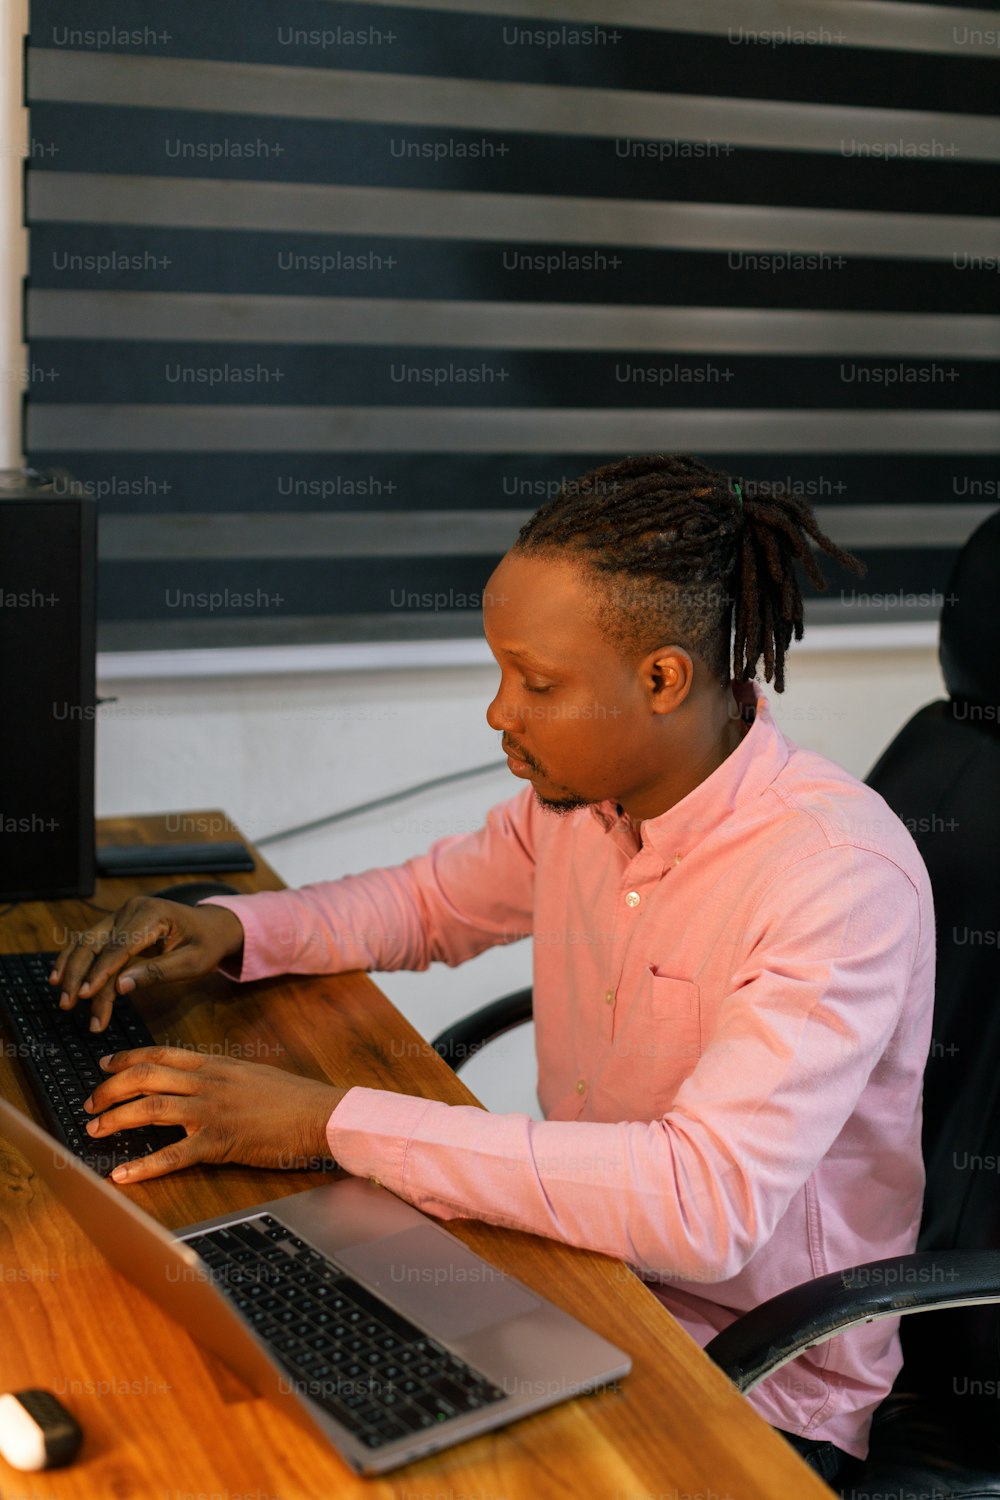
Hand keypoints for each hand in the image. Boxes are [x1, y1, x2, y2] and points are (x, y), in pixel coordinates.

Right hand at [49, 897, 246, 1032]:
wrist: (212, 927)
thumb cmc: (206, 945)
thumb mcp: (192, 963)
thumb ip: (157, 973)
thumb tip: (120, 987)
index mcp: (153, 914)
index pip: (119, 946)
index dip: (101, 972)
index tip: (86, 995)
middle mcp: (132, 909)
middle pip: (96, 942)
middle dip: (79, 975)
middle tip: (68, 1005)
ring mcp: (121, 914)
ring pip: (87, 942)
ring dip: (71, 970)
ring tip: (62, 999)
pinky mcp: (116, 924)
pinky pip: (90, 942)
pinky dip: (74, 960)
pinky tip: (61, 978)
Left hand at [82, 1046, 349, 1182]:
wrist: (318, 1114)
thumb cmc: (292, 1098)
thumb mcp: (251, 1074)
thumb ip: (221, 1076)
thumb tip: (198, 1080)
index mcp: (216, 1064)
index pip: (161, 1054)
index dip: (127, 1058)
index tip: (104, 1065)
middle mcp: (208, 1082)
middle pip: (145, 1077)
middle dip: (110, 1089)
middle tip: (91, 1103)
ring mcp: (211, 1111)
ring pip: (150, 1109)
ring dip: (116, 1119)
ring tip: (95, 1130)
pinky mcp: (219, 1142)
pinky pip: (173, 1155)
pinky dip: (144, 1166)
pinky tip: (123, 1175)